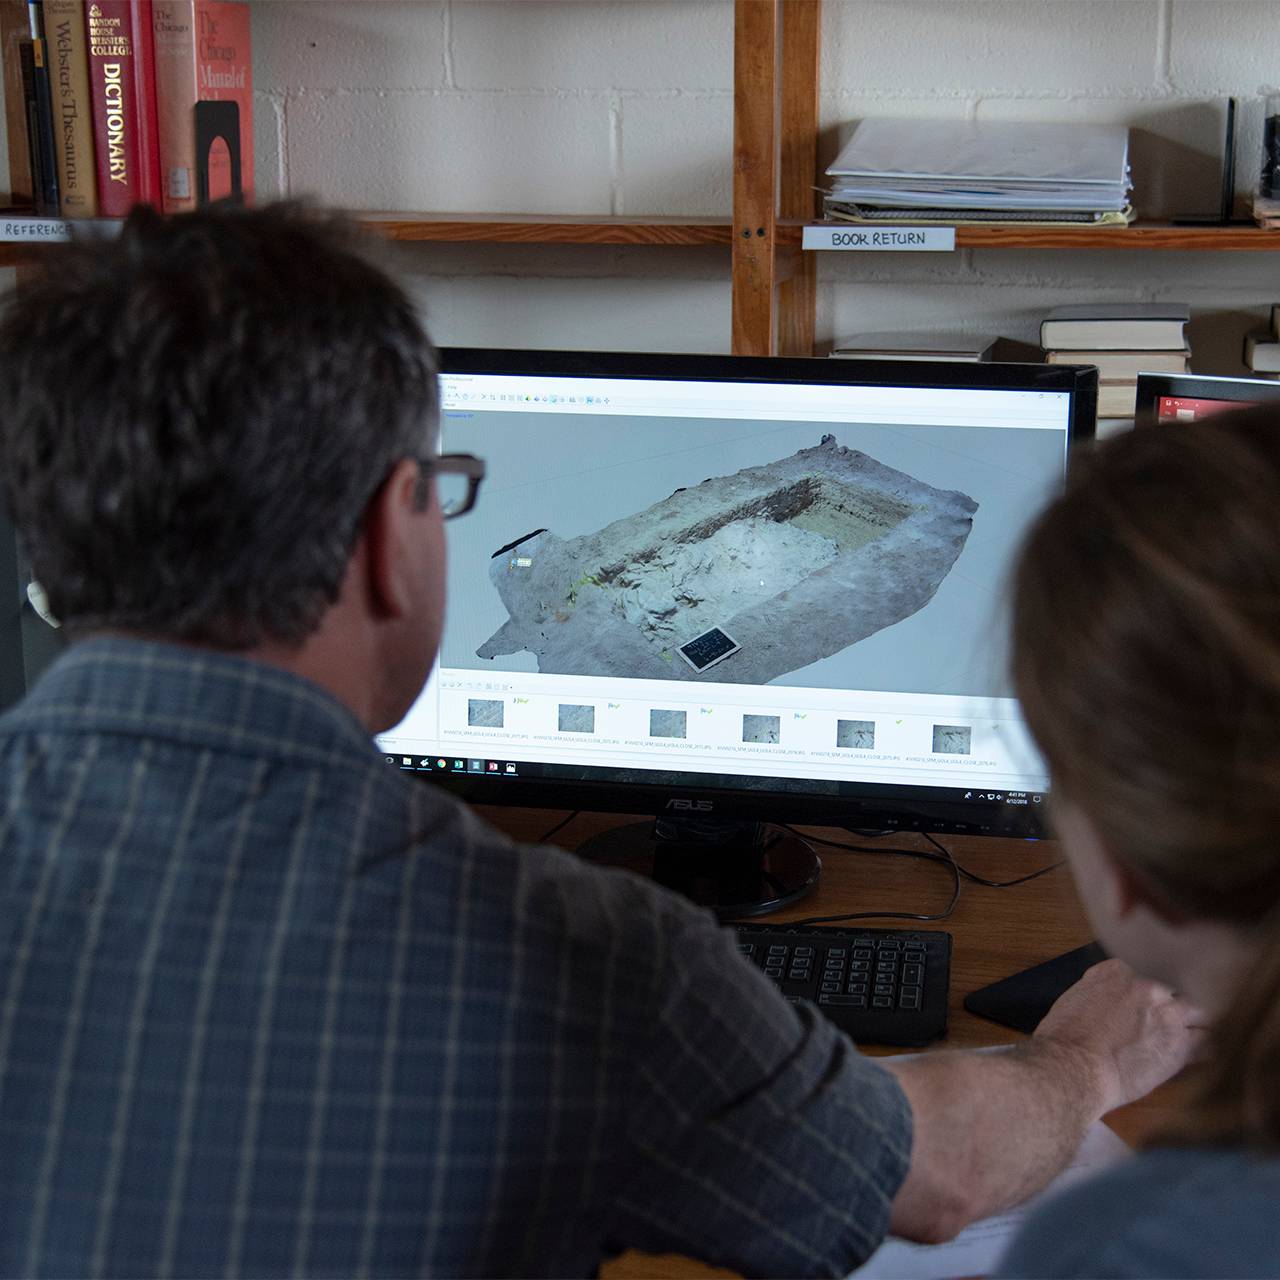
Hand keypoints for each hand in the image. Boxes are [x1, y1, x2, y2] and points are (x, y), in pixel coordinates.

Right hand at [1033, 957, 1204, 1112]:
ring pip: (1200, 1011)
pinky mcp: (1181, 1045)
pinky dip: (1208, 1047)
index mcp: (1118, 970)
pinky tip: (1207, 1052)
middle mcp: (1148, 986)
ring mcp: (1168, 1014)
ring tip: (1199, 1032)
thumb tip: (1109, 998)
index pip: (1144, 971)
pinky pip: (1208, 1042)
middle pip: (1177, 988)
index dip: (1148, 990)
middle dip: (1177, 1002)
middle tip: (1174, 1017)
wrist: (1076, 1065)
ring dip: (1198, 1022)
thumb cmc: (1065, 1037)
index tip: (1146, 1002)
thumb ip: (1100, 990)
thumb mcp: (1075, 998)